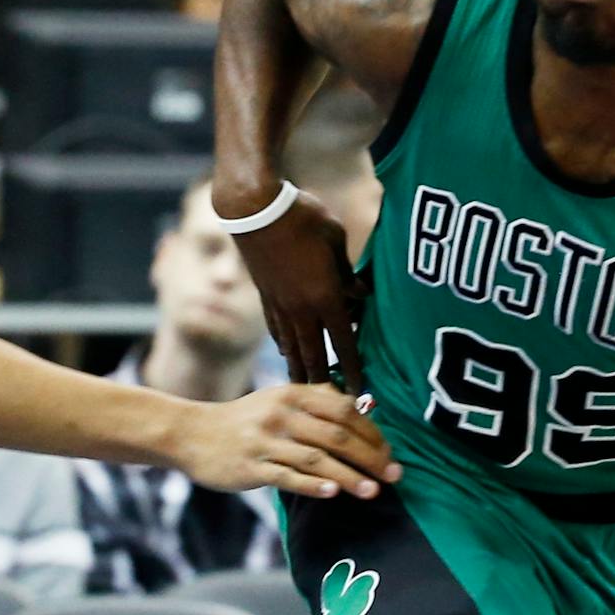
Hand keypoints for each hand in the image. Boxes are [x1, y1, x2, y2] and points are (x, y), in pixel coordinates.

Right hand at [174, 382, 399, 499]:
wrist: (192, 434)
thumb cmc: (244, 420)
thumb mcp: (278, 399)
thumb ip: (316, 401)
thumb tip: (361, 408)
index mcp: (293, 394)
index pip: (345, 410)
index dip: (373, 433)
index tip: (390, 454)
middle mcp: (281, 414)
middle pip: (338, 436)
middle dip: (371, 457)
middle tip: (394, 476)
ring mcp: (265, 441)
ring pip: (317, 459)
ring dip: (349, 477)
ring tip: (373, 491)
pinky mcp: (251, 467)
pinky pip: (287, 477)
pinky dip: (313, 486)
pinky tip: (333, 495)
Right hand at [222, 187, 366, 388]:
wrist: (253, 209)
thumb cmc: (302, 216)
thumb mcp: (336, 240)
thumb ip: (347, 272)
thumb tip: (358, 295)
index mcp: (325, 296)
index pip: (345, 343)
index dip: (354, 370)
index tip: (361, 393)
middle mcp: (301, 309)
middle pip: (316, 355)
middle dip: (324, 382)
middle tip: (332, 406)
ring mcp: (279, 305)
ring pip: (293, 348)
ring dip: (301, 371)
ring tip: (306, 391)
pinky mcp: (265, 297)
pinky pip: (277, 330)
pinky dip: (285, 345)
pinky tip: (287, 352)